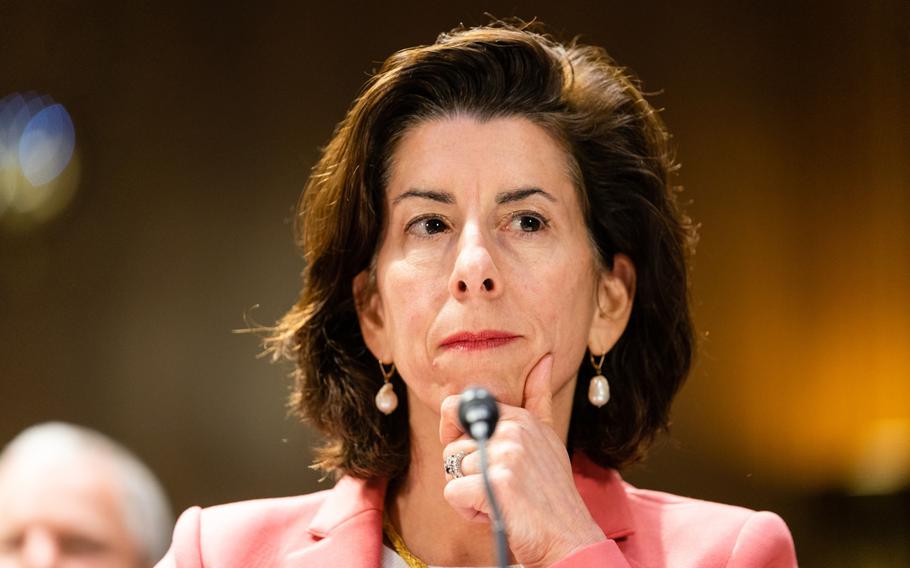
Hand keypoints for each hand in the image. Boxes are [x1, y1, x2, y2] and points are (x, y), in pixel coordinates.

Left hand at [439, 355, 606, 567]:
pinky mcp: (497, 481)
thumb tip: (545, 359)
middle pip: (452, 445)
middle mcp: (514, 429)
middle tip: (499, 487)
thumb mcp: (548, 438)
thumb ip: (538, 398)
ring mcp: (507, 453)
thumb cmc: (550, 493)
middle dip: (467, 472)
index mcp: (521, 418)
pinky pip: (453, 493)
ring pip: (451, 469)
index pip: (460, 406)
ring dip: (469, 493)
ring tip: (501, 500)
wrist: (569, 537)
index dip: (455, 435)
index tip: (474, 455)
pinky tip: (498, 514)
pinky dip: (469, 511)